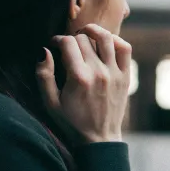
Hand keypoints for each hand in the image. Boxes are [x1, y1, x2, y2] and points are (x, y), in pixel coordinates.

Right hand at [37, 24, 131, 143]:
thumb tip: (43, 50)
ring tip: (85, 34)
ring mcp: (115, 73)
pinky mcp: (126, 77)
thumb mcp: (50, 102)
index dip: (58, 39)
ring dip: (94, 31)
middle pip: (85, 39)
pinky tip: (105, 43)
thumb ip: (43, 75)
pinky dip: (115, 40)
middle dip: (73, 38)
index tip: (54, 44)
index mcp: (79, 78)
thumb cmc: (71, 121)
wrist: (99, 139)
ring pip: (107, 38)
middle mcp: (99, 72)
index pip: (68, 43)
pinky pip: (125, 48)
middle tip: (68, 46)